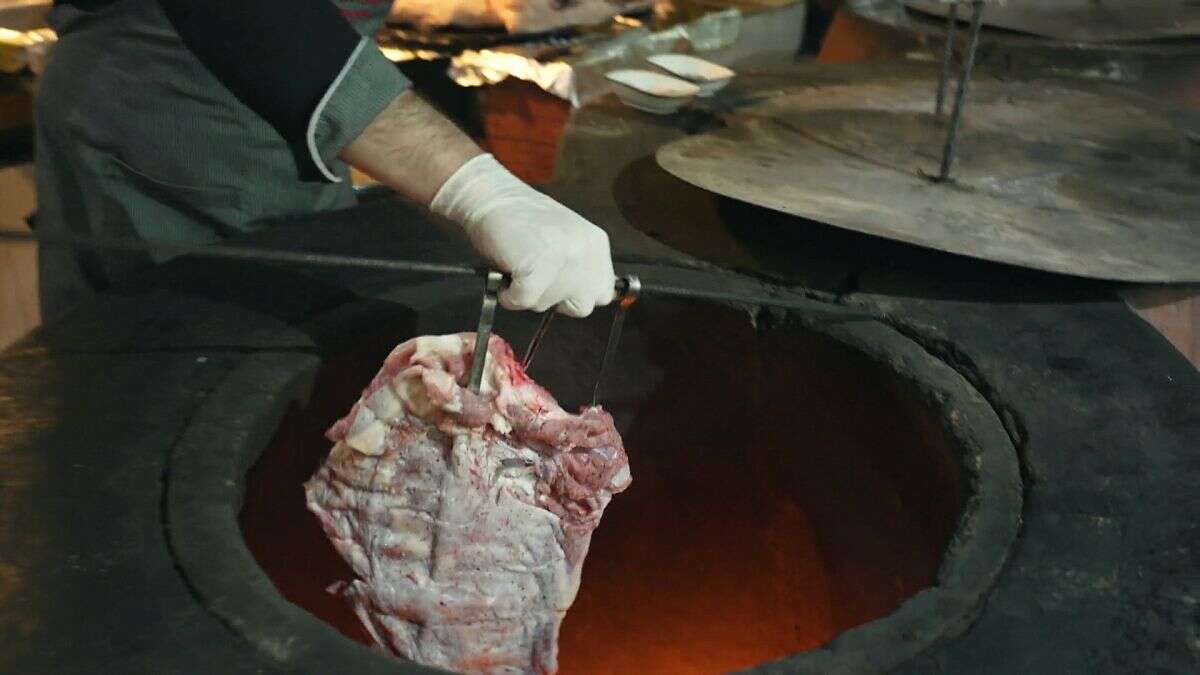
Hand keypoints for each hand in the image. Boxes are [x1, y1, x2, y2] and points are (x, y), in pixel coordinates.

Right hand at [430, 154, 615, 316]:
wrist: (491, 196)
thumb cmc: (520, 221)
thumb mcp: (564, 241)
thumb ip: (577, 268)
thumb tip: (573, 301)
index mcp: (596, 244)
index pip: (602, 293)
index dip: (575, 295)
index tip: (554, 283)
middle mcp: (586, 251)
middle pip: (581, 306)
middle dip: (555, 299)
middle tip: (535, 278)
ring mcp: (564, 257)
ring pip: (549, 305)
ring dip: (529, 295)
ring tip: (518, 268)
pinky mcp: (538, 265)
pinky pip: (524, 300)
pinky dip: (509, 295)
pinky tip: (506, 276)